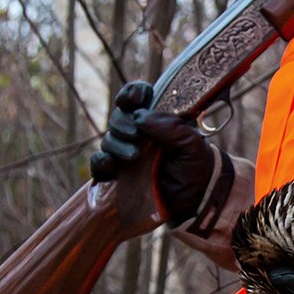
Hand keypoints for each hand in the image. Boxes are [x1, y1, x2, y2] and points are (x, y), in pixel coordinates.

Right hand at [90, 81, 232, 227]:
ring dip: (116, 145)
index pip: (136, 96)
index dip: (131, 94)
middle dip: (123, 124)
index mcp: (156, 119)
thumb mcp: (192, 144)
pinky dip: (101, 163)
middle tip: (136, 137)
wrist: (194, 199)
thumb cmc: (194, 166)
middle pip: (118, 117)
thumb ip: (171, 127)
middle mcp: (138, 133)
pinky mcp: (116, 175)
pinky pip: (98, 164)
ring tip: (133, 157)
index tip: (133, 100)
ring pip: (108, 140)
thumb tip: (140, 116)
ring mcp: (125, 153)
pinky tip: (111, 166)